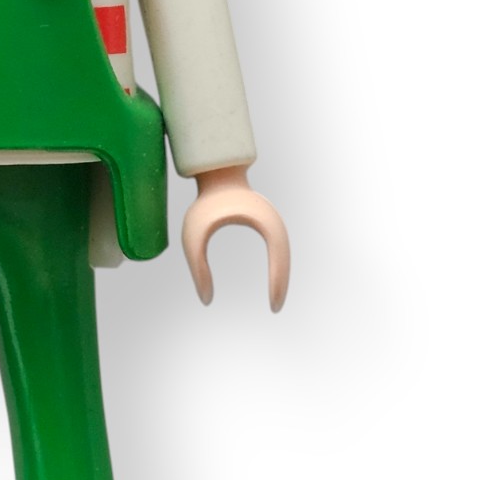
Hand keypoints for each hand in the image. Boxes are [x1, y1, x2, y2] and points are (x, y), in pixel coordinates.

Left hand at [181, 165, 289, 311]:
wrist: (218, 171)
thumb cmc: (204, 202)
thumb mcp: (194, 235)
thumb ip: (197, 267)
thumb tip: (206, 300)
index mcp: (264, 222)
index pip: (280, 261)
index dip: (278, 286)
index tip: (274, 307)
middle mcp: (275, 222)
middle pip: (285, 260)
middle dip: (282, 285)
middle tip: (275, 309)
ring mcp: (273, 221)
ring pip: (284, 255)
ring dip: (281, 276)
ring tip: (275, 301)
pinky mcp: (268, 222)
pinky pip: (278, 250)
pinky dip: (277, 267)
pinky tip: (271, 282)